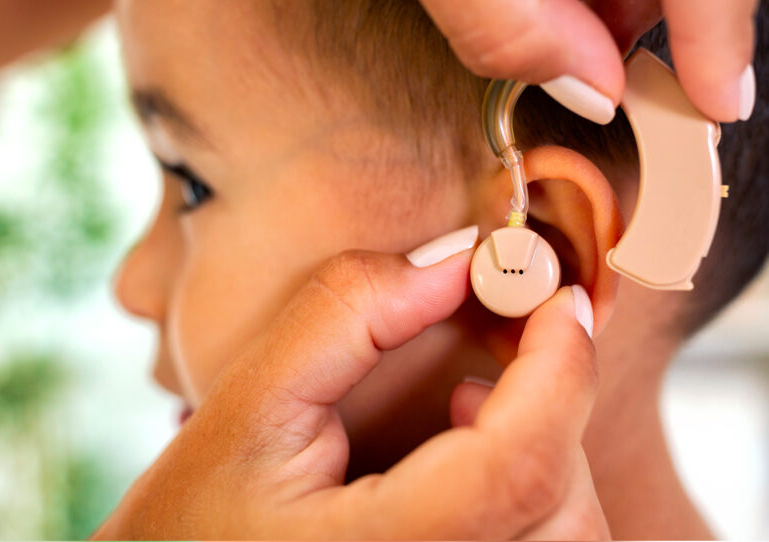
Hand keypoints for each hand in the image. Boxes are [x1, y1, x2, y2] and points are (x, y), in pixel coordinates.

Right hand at [93, 240, 607, 538]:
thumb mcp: (247, 405)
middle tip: (509, 334)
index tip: (556, 292)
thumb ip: (346, 316)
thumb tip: (460, 255)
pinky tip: (473, 465)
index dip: (560, 367)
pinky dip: (539, 500)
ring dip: (550, 453)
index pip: (519, 465)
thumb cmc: (196, 519)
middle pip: (565, 509)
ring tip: (469, 406)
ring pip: (571, 536)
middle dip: (555, 404)